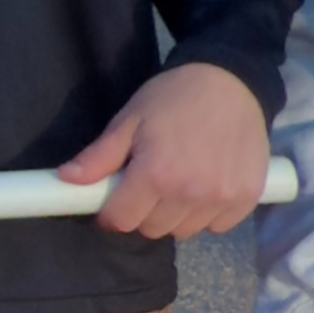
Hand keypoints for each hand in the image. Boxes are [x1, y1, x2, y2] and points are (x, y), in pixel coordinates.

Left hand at [58, 62, 269, 239]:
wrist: (232, 81)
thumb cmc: (174, 97)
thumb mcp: (129, 120)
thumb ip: (99, 156)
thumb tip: (66, 180)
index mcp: (155, 175)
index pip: (121, 221)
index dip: (112, 212)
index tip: (115, 197)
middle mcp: (190, 193)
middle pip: (152, 229)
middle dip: (143, 212)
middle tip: (150, 183)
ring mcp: (222, 198)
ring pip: (184, 231)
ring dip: (176, 214)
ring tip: (179, 182)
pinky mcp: (247, 198)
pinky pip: (217, 226)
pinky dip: (208, 214)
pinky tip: (206, 186)